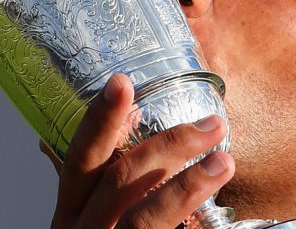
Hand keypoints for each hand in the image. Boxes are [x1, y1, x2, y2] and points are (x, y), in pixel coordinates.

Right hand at [45, 73, 233, 228]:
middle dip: (168, 145)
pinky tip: (225, 220)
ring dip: (188, 185)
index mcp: (70, 214)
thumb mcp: (87, 224)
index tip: (124, 82)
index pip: (80, 158)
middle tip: (211, 124)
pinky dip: (192, 226)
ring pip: (145, 218)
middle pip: (120, 180)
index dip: (100, 119)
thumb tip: (108, 135)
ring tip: (224, 162)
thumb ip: (97, 188)